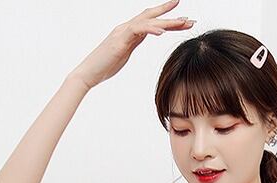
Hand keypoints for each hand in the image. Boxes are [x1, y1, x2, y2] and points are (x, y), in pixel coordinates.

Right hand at [71, 0, 194, 90]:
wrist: (87, 73)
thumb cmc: (103, 67)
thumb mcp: (123, 53)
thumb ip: (132, 43)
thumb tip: (141, 39)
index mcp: (128, 32)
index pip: (149, 20)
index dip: (165, 16)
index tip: (182, 18)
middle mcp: (126, 28)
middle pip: (151, 16)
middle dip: (170, 14)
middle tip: (189, 17)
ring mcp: (122, 33)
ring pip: (148, 21)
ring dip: (166, 22)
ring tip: (182, 23)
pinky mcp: (119, 41)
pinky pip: (137, 30)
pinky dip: (151, 29)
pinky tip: (162, 32)